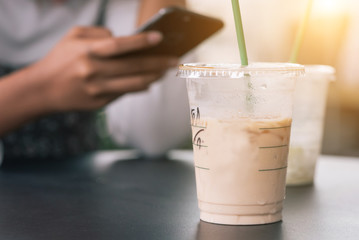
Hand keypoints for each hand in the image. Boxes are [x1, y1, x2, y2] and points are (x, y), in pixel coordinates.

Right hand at [32, 26, 177, 111]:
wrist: (42, 89)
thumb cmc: (60, 59)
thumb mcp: (73, 36)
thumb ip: (99, 33)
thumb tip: (125, 40)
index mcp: (87, 51)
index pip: (120, 45)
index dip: (142, 41)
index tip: (160, 38)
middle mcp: (94, 71)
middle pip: (134, 66)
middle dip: (158, 63)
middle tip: (175, 59)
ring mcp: (98, 89)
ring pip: (135, 83)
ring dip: (154, 77)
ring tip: (165, 71)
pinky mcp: (100, 102)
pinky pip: (126, 93)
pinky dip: (140, 86)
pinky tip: (149, 81)